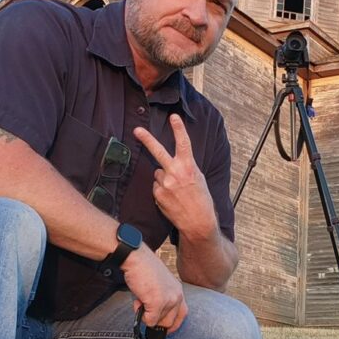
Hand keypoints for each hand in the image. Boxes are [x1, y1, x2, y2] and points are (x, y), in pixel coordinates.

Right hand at [122, 245, 187, 331]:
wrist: (136, 259)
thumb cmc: (144, 269)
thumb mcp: (159, 284)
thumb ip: (162, 298)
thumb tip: (155, 317)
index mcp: (178, 290)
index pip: (182, 314)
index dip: (174, 324)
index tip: (166, 330)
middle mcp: (177, 296)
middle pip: (169, 322)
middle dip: (156, 320)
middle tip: (145, 308)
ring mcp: (168, 300)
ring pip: (158, 322)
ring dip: (146, 315)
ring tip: (141, 299)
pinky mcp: (157, 303)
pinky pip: (149, 320)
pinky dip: (141, 315)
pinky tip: (138, 300)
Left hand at [134, 115, 217, 239]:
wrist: (198, 222)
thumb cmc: (201, 200)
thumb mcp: (198, 179)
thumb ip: (184, 169)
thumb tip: (166, 166)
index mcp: (189, 167)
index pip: (184, 143)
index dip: (179, 129)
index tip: (174, 116)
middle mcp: (175, 173)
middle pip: (158, 152)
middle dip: (147, 139)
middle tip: (137, 130)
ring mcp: (165, 184)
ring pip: (158, 174)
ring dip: (164, 179)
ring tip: (176, 191)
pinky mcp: (158, 195)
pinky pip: (156, 187)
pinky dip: (162, 191)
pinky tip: (172, 199)